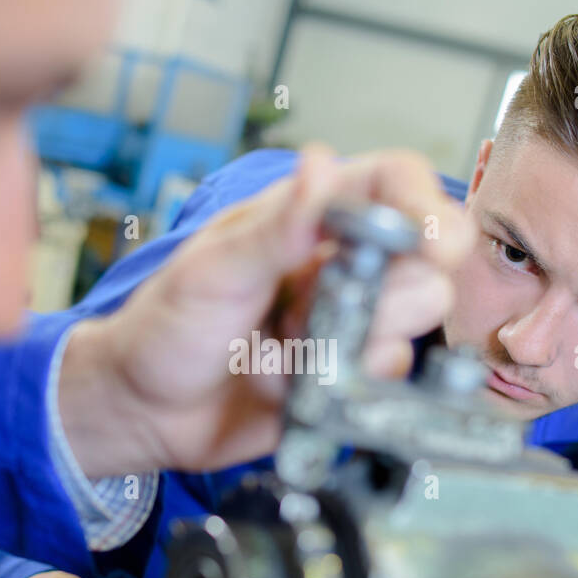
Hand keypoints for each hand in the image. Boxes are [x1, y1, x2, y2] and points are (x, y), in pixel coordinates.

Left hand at [59, 145, 474, 476]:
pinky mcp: (347, 378)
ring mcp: (347, 323)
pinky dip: (334, 387)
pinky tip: (284, 382)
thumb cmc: (164, 327)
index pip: (393, 185)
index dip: (426, 207)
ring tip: (283, 346)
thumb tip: (320, 165)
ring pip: (407, 329)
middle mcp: (340, 264)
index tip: (435, 243)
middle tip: (307, 310)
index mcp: (308, 217)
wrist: (143, 412)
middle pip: (422, 266)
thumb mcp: (213, 271)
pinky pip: (379, 384)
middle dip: (383, 297)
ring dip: (347, 346)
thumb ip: (277, 228)